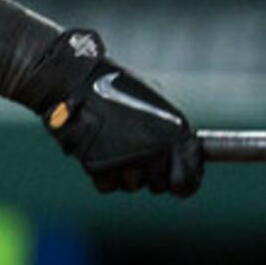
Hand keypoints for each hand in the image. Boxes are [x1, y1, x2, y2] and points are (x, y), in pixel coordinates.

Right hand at [26, 28, 202, 195]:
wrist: (78, 78)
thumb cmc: (117, 85)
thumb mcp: (154, 100)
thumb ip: (171, 130)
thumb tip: (183, 154)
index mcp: (176, 135)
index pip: (187, 182)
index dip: (182, 185)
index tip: (176, 183)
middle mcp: (157, 152)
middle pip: (158, 186)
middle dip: (148, 174)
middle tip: (136, 151)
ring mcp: (129, 161)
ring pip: (132, 186)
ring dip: (124, 172)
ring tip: (113, 142)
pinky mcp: (101, 167)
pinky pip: (107, 185)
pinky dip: (103, 173)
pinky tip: (98, 149)